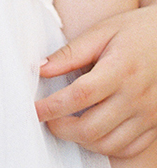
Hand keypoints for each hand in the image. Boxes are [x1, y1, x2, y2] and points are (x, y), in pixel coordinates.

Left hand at [38, 0, 156, 156]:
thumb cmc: (137, 31)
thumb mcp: (102, 32)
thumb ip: (71, 53)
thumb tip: (40, 68)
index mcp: (121, 71)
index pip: (80, 96)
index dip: (52, 107)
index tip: (33, 109)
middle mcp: (137, 97)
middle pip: (92, 128)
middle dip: (61, 128)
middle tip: (46, 119)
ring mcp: (149, 114)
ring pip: (109, 144)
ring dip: (81, 140)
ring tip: (65, 125)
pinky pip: (129, 148)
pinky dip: (106, 147)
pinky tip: (92, 133)